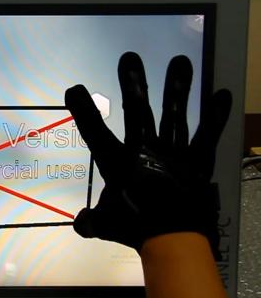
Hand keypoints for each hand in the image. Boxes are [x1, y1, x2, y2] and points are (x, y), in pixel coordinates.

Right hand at [64, 52, 230, 251]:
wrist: (172, 240)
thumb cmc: (134, 228)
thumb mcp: (106, 225)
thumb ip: (91, 221)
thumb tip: (80, 223)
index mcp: (118, 163)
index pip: (96, 132)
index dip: (84, 110)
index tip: (75, 89)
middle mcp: (144, 150)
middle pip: (137, 110)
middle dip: (132, 83)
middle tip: (130, 57)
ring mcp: (173, 152)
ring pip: (174, 113)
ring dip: (176, 87)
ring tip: (180, 60)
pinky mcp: (197, 159)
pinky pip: (206, 133)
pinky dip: (215, 115)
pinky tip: (223, 94)